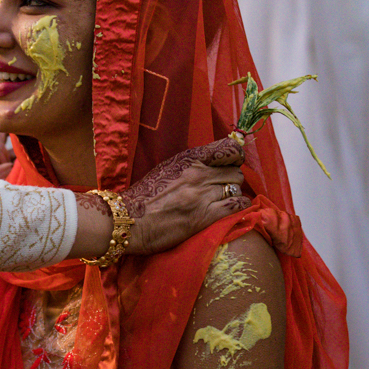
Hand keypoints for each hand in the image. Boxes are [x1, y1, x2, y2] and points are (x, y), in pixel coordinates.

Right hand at [122, 136, 250, 254]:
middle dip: (232, 179)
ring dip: (233, 194)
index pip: (228, 149)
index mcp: (189, 158)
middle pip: (235, 171)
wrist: (129, 219)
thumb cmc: (146, 194)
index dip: (235, 156)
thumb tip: (216, 163)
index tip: (231, 163)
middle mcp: (198, 173)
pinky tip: (231, 210)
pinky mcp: (204, 217)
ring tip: (224, 200)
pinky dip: (238, 207)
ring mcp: (202, 195)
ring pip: (237, 188)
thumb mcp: (169, 168)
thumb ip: (192, 164)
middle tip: (223, 187)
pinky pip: (237, 206)